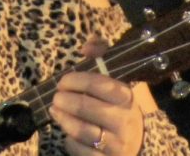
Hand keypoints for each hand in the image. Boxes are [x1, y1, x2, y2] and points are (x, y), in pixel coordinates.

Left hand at [49, 38, 143, 155]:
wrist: (134, 145)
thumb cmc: (116, 107)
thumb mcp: (113, 82)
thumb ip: (101, 57)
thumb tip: (88, 44)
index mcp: (127, 98)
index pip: (99, 84)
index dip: (76, 80)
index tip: (63, 81)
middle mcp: (125, 122)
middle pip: (87, 107)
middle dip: (65, 100)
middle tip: (56, 97)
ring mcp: (117, 145)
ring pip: (82, 130)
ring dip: (63, 119)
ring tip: (55, 111)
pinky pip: (80, 150)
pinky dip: (69, 140)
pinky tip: (67, 133)